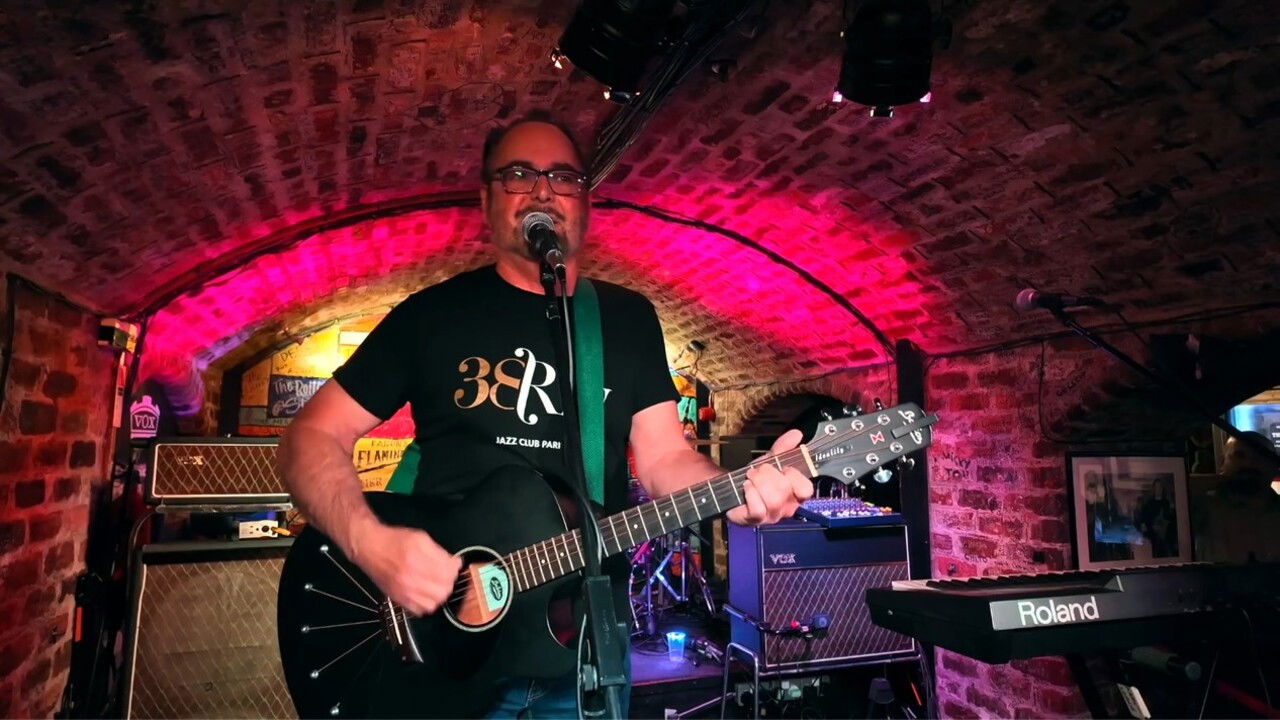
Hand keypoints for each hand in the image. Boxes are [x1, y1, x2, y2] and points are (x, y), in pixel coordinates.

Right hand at [347, 519, 462, 615]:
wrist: (370, 548)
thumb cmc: (394, 541)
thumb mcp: (420, 538)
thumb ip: (439, 552)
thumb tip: (454, 563)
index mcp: (417, 559)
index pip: (448, 571)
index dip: (455, 567)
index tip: (455, 564)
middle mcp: (410, 577)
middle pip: (444, 589)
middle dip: (450, 581)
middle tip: (447, 574)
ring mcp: (404, 591)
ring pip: (434, 602)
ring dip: (440, 593)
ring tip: (438, 584)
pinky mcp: (399, 599)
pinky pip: (421, 610)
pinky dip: (428, 604)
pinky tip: (427, 593)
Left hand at [727, 429, 813, 524]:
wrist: (735, 489)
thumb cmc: (758, 479)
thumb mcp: (771, 460)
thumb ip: (784, 447)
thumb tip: (797, 434)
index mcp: (795, 493)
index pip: (806, 489)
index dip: (793, 475)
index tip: (783, 468)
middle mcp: (786, 507)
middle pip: (784, 489)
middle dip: (767, 474)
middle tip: (758, 471)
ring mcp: (772, 516)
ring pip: (773, 500)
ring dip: (758, 482)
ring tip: (751, 478)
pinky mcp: (756, 520)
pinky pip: (758, 509)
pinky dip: (750, 494)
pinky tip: (746, 488)